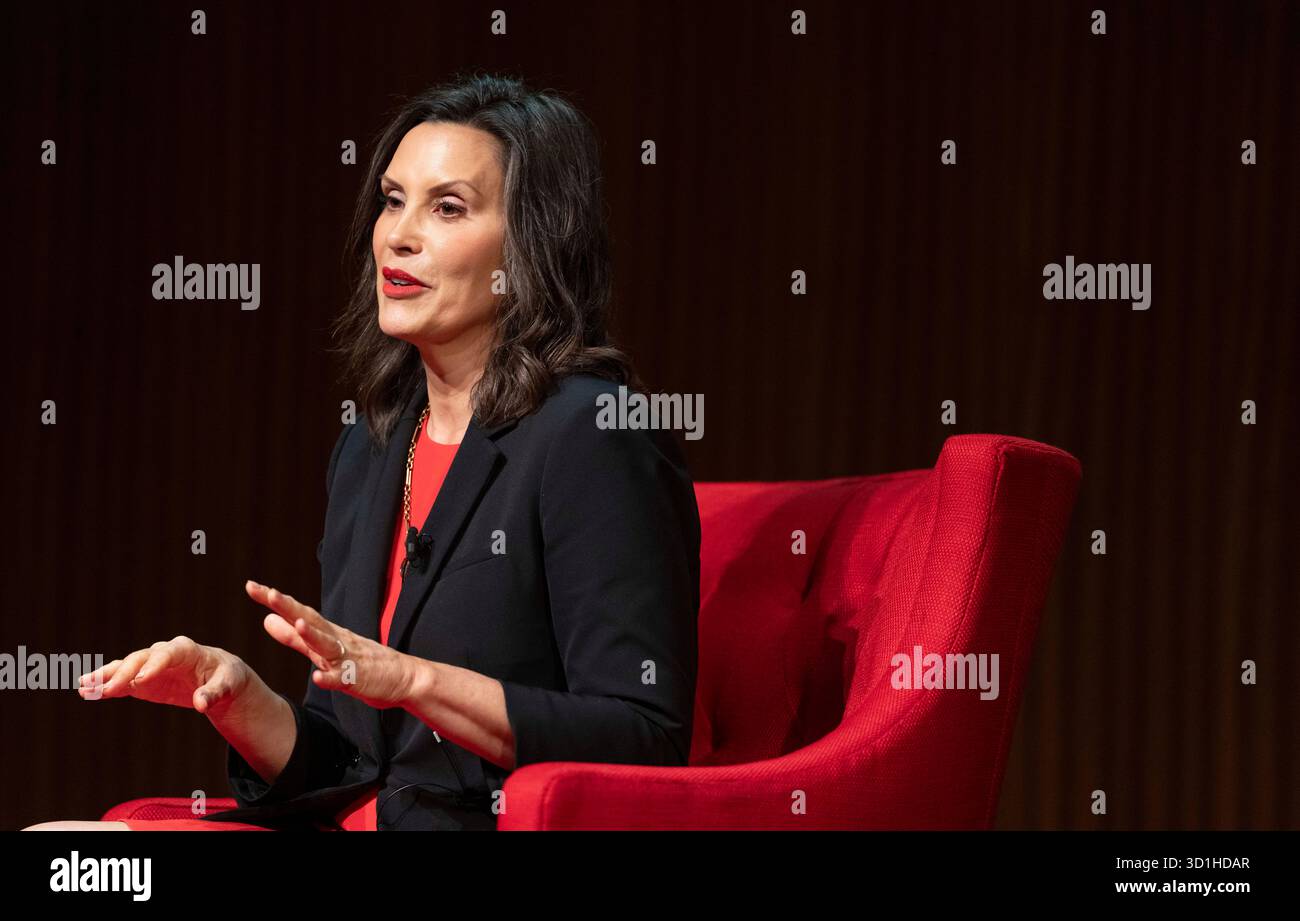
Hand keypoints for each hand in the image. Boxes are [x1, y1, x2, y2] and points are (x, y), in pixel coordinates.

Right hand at [77, 635, 252, 715]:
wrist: (219, 676)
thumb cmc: (226, 677)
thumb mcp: (228, 684)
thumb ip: (214, 693)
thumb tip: (202, 704)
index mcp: (186, 650)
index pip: (167, 654)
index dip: (153, 666)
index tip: (140, 681)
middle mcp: (163, 654)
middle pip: (140, 660)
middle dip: (124, 674)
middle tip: (106, 689)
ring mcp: (149, 666)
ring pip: (125, 668)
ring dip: (105, 677)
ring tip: (85, 686)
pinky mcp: (142, 680)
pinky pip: (121, 682)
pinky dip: (106, 686)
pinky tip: (87, 691)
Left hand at [246, 580, 415, 709]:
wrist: (404, 678)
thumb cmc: (363, 663)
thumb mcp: (322, 650)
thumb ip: (294, 638)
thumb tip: (267, 620)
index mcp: (326, 633)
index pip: (298, 612)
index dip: (275, 601)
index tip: (251, 586)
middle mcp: (337, 641)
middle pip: (311, 621)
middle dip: (290, 607)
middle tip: (269, 592)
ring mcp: (349, 660)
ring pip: (329, 646)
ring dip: (313, 635)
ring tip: (298, 624)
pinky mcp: (359, 680)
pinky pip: (344, 680)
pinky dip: (332, 678)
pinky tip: (319, 678)